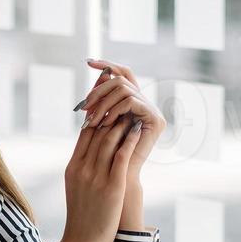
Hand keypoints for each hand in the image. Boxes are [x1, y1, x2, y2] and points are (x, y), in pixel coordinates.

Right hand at [61, 106, 144, 241]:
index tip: (108, 104)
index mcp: (73, 167)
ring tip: (133, 108)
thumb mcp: (77, 188)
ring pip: (107, 139)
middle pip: (96, 131)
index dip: (97, 115)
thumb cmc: (82, 219)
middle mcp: (82, 168)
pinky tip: (137, 128)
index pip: (84, 133)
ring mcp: (95, 176)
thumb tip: (92, 154)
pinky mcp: (110, 186)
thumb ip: (83, 169)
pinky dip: (129, 139)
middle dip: (110, 111)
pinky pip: (120, 156)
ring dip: (121, 121)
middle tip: (122, 97)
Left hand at [77, 59, 165, 176]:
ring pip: (124, 89)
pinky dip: (114, 109)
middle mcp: (145, 103)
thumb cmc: (105, 156)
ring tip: (91, 119)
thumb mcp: (99, 122)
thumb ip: (100, 101)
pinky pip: (131, 102)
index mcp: (132, 102)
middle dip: (99, 90)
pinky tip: (104, 122)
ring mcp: (153, 111)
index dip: (107, 65)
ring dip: (103, 103)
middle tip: (84, 105)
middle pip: (122, 79)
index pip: (123, 74)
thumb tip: (96, 76)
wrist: (117, 181)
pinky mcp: (156, 120)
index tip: (88, 61)